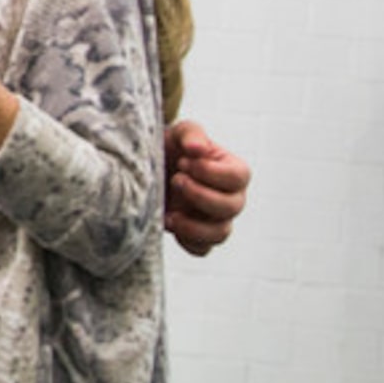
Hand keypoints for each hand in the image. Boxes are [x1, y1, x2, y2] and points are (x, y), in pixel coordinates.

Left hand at [165, 120, 250, 256]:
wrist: (145, 169)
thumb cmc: (171, 148)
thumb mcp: (179, 133)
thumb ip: (192, 135)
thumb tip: (198, 149)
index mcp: (233, 171)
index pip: (238, 177)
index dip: (210, 173)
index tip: (184, 163)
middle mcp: (231, 198)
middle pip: (232, 207)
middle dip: (200, 195)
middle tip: (175, 180)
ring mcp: (216, 220)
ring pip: (220, 233)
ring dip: (194, 225)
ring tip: (171, 212)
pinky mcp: (197, 236)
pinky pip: (202, 249)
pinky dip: (187, 241)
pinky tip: (168, 222)